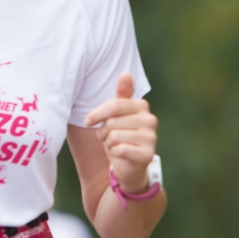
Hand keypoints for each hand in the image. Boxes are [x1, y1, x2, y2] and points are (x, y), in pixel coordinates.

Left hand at [83, 73, 158, 191]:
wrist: (129, 164)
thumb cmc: (120, 135)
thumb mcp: (117, 114)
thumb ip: (122, 94)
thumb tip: (126, 73)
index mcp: (142, 106)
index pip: (114, 105)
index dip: (97, 114)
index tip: (87, 121)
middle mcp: (150, 120)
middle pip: (112, 122)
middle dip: (104, 131)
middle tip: (108, 137)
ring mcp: (151, 138)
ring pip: (114, 136)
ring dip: (108, 143)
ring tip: (114, 145)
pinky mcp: (148, 154)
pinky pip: (120, 149)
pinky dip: (114, 153)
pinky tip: (120, 154)